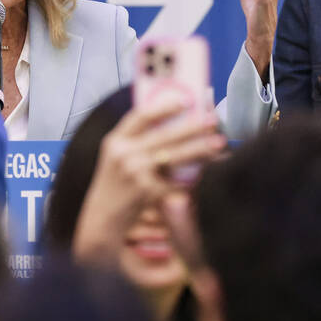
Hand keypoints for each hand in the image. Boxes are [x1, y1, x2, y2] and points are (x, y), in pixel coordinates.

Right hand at [72, 98, 225, 264]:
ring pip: (175, 155)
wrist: (101, 220)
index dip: (164, 105)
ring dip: (200, 148)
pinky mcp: (147, 191)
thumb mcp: (115, 158)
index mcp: (115, 141)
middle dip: (192, 126)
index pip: (140, 115)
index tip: (186, 100)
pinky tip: (208, 173)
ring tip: (219, 143)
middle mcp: (124, 153)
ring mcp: (135, 172)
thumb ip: (135, 142)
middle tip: (213, 122)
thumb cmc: (113, 188)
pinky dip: (194, 178)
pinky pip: (176, 181)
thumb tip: (170, 123)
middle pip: (164, 134)